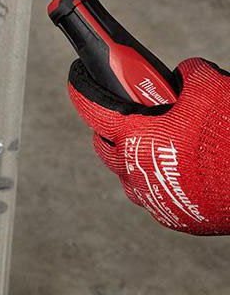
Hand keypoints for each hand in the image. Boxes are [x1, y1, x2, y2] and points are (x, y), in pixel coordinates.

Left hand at [69, 57, 229, 234]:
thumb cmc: (228, 135)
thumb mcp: (208, 88)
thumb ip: (185, 77)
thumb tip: (180, 78)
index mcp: (134, 136)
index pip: (92, 108)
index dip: (83, 92)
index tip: (78, 83)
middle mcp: (134, 169)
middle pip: (104, 146)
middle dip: (111, 131)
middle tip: (129, 117)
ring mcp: (151, 197)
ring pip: (128, 174)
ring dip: (133, 158)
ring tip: (156, 144)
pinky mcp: (172, 218)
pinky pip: (152, 195)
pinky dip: (157, 180)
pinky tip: (176, 169)